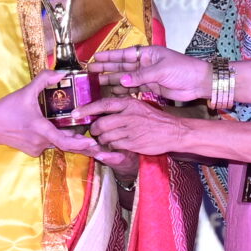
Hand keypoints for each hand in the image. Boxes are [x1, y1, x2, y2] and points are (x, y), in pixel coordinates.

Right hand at [0, 72, 127, 166]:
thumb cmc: (6, 109)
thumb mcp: (25, 91)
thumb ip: (44, 79)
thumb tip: (62, 72)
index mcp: (40, 129)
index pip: (64, 142)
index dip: (81, 144)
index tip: (94, 143)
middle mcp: (41, 142)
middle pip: (67, 145)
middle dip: (84, 144)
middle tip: (101, 142)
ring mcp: (37, 149)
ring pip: (59, 144)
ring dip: (71, 140)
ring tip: (88, 136)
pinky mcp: (33, 151)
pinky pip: (50, 145)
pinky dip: (57, 139)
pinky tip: (61, 131)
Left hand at [75, 95, 191, 157]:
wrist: (174, 132)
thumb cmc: (155, 119)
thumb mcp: (139, 106)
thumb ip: (122, 107)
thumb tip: (102, 109)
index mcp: (129, 103)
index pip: (103, 104)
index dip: (87, 109)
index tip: (75, 113)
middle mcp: (129, 115)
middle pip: (101, 123)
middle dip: (94, 130)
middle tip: (94, 132)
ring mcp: (131, 130)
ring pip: (105, 137)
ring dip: (102, 140)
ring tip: (106, 139)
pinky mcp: (133, 143)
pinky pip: (114, 146)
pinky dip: (112, 147)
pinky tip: (117, 144)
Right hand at [90, 44, 208, 103]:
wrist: (199, 83)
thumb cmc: (183, 70)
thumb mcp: (161, 71)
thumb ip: (141, 76)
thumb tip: (121, 80)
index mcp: (148, 54)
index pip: (125, 54)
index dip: (110, 56)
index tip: (95, 57)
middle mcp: (146, 63)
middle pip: (122, 66)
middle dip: (106, 68)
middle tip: (91, 72)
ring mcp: (148, 75)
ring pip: (126, 77)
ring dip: (113, 80)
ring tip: (97, 83)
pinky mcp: (152, 87)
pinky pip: (134, 87)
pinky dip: (124, 90)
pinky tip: (114, 91)